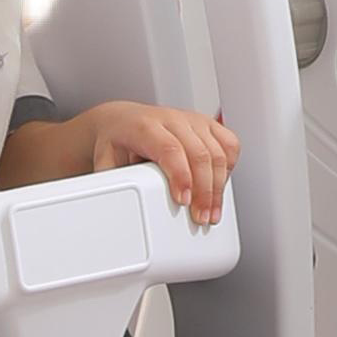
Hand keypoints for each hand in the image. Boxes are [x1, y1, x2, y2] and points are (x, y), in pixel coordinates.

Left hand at [83, 101, 237, 225]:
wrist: (121, 121)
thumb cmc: (116, 142)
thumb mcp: (107, 162)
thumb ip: (115, 183)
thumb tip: (118, 209)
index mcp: (145, 126)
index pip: (170, 148)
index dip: (181, 176)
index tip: (184, 201)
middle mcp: (172, 119)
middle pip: (199, 153)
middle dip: (204, 191)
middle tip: (200, 217)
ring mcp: (193, 120)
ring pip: (218, 151)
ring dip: (219, 186)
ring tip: (212, 211)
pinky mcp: (208, 125)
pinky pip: (230, 144)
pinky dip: (230, 168)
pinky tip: (220, 186)